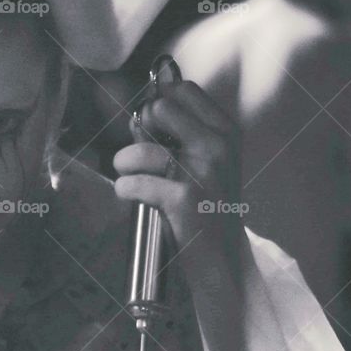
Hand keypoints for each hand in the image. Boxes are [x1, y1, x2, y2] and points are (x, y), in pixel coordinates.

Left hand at [113, 80, 244, 275]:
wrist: (223, 260)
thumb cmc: (208, 209)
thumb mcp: (208, 163)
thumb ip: (181, 134)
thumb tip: (142, 112)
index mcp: (226, 132)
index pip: (184, 90)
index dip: (158, 104)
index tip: (152, 126)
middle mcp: (218, 146)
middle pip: (160, 109)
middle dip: (140, 130)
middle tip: (140, 153)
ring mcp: (201, 172)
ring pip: (140, 149)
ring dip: (124, 163)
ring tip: (128, 174)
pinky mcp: (183, 199)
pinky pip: (133, 183)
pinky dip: (124, 189)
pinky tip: (130, 194)